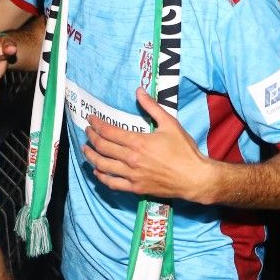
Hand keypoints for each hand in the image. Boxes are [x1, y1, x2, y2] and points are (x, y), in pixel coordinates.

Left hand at [81, 89, 212, 203]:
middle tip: (87, 131)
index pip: (109, 132)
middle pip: (103, 148)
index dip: (97, 124)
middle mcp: (131, 159)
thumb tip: (139, 91)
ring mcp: (132, 175)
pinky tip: (97, 171)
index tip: (91, 119)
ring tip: (85, 150)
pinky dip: (102, 177)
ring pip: (103, 166)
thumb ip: (152, 107)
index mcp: (138, 142)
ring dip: (91, 157)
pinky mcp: (135, 188)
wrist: (194, 178)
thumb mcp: (170, 124)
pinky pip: (112, 183)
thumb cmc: (184, 151)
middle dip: (91, 138)